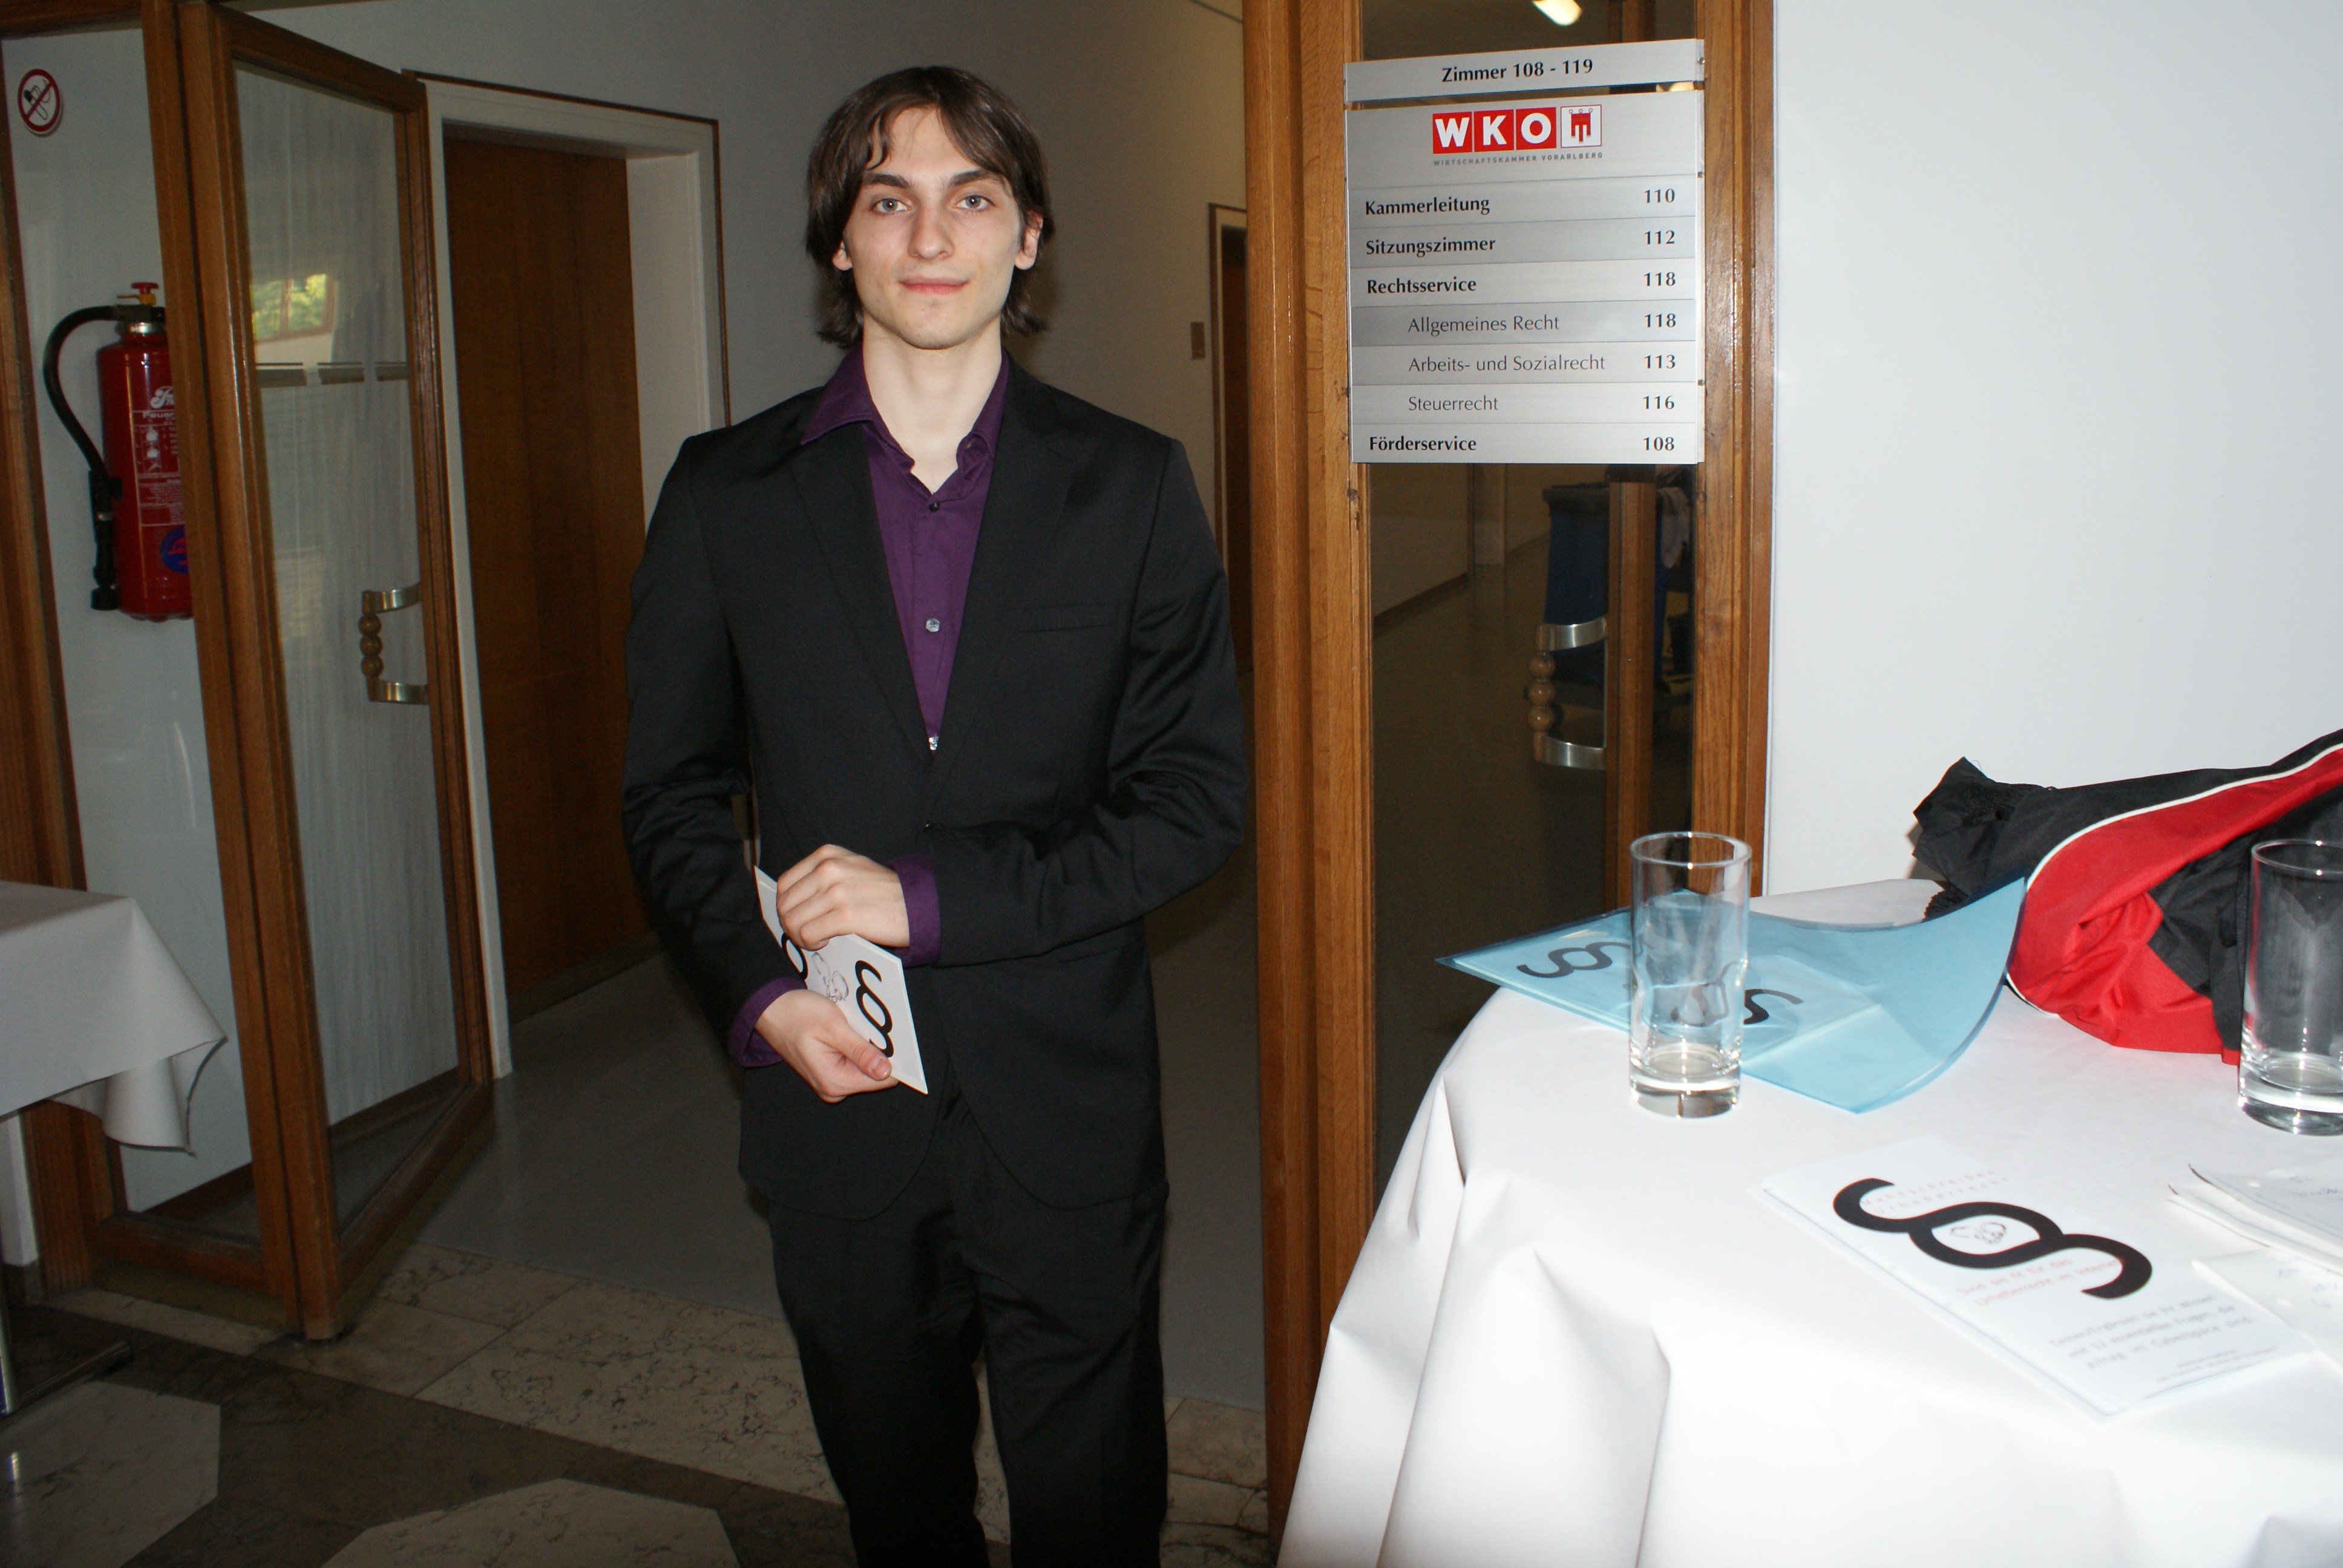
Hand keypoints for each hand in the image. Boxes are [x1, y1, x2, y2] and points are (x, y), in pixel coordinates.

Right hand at [755, 987, 894, 1100]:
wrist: (771, 1010)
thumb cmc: (797, 1015)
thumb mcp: (833, 1028)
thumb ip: (860, 1051)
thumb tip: (885, 1071)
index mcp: (834, 1082)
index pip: (882, 1080)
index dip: (891, 1058)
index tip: (890, 1038)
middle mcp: (832, 1088)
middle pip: (874, 1074)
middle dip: (876, 1051)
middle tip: (864, 1027)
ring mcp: (830, 1082)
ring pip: (865, 1067)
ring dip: (864, 1047)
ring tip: (850, 1027)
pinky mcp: (829, 1072)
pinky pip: (853, 1063)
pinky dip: (855, 1047)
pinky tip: (845, 1031)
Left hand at [776, 844, 909, 949]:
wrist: (915, 904)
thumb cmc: (882, 892)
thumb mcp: (850, 868)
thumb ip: (822, 875)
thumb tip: (791, 900)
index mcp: (827, 855)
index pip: (785, 884)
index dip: (785, 906)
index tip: (797, 918)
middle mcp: (828, 869)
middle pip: (786, 905)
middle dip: (791, 925)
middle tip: (805, 934)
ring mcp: (836, 891)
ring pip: (793, 922)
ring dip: (801, 936)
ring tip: (817, 939)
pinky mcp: (845, 915)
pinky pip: (808, 934)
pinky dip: (812, 943)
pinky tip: (827, 941)